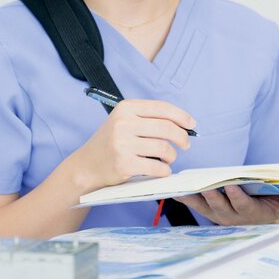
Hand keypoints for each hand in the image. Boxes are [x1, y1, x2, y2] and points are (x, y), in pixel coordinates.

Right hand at [71, 99, 194, 191]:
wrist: (86, 166)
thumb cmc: (111, 143)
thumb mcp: (124, 121)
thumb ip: (149, 118)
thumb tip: (185, 123)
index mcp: (126, 108)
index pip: (162, 108)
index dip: (181, 116)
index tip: (192, 124)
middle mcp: (123, 123)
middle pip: (167, 128)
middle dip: (182, 137)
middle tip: (186, 144)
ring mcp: (123, 144)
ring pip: (164, 148)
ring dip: (171, 156)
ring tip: (168, 158)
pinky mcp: (124, 164)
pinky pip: (157, 166)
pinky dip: (164, 170)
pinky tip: (162, 170)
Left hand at [174, 186, 278, 224]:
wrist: (256, 221)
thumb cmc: (269, 207)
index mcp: (251, 213)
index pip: (243, 205)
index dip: (236, 197)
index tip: (231, 185)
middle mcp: (232, 216)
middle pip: (220, 207)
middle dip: (213, 196)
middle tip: (206, 185)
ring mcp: (218, 215)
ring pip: (205, 207)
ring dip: (195, 198)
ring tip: (185, 187)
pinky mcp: (208, 211)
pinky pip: (194, 205)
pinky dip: (184, 199)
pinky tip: (173, 191)